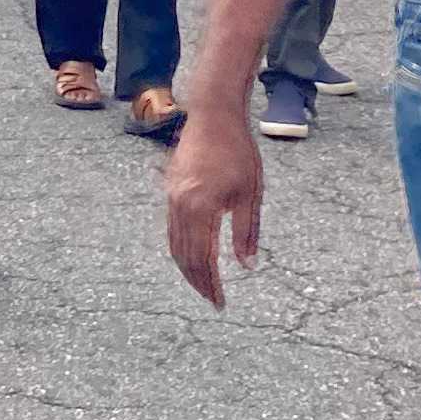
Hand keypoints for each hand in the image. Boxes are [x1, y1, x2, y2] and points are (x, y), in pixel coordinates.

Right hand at [163, 104, 266, 307]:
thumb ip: (246, 232)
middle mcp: (180, 207)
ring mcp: (172, 199)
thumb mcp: (250, 194)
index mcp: (200, 209)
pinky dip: (180, 249)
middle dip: (198, 282)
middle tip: (212, 300)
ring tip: (203, 284)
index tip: (220, 303)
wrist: (213, 116)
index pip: (203, 259)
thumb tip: (247, 265)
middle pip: (184, 257)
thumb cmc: (237, 152)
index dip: (211, 285)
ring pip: (174, 245)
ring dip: (187, 269)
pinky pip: (172, 229)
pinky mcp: (170, 192)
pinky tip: (192, 256)